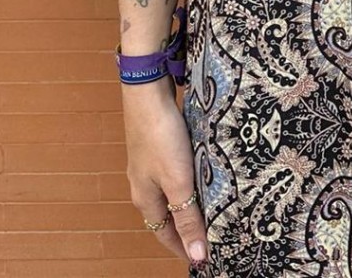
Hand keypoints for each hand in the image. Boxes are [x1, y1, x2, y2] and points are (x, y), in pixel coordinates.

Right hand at [121, 80, 209, 268]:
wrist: (148, 93)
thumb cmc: (161, 138)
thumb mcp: (178, 182)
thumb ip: (188, 218)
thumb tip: (197, 255)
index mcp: (145, 198)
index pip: (166, 234)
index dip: (183, 248)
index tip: (202, 259)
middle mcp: (143, 184)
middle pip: (166, 215)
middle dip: (184, 228)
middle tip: (208, 236)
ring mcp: (148, 164)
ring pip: (168, 194)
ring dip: (186, 204)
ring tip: (207, 208)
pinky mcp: (156, 145)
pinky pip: (172, 173)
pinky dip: (185, 182)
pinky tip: (199, 175)